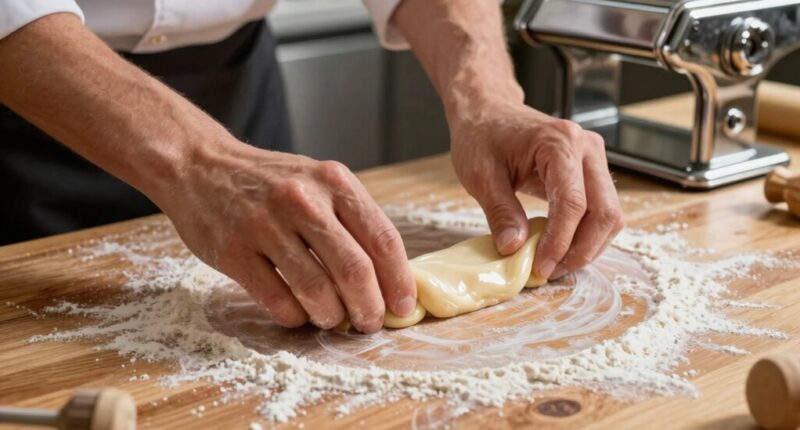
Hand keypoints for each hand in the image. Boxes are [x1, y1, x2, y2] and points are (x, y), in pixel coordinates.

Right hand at [153, 140, 416, 332]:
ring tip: (332, 318)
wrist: (199, 166)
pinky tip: (298, 312)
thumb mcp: (317, 181)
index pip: (383, 239)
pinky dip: (295, 316)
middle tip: (369, 322)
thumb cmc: (270, 182)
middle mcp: (303, 200)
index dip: (399, 281)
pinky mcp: (234, 252)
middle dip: (369, 307)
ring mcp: (265, 225)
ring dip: (332, 316)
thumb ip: (351, 219)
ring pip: (316, 291)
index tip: (403, 306)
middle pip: (354, 270)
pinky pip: (278, 301)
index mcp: (333, 181)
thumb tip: (387, 278)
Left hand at [449, 101, 623, 279]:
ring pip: (610, 214)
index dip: (560, 241)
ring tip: (555, 264)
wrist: (488, 111)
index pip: (573, 203)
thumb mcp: (481, 176)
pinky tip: (562, 248)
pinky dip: (587, 234)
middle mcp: (586, 147)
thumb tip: (514, 249)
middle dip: (581, 250)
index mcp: (559, 142)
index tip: (541, 267)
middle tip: (550, 271)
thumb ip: (500, 212)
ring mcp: (594, 157)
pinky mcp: (591, 170)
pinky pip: (602, 209)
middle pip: (604, 212)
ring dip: (588, 246)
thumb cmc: (481, 136)